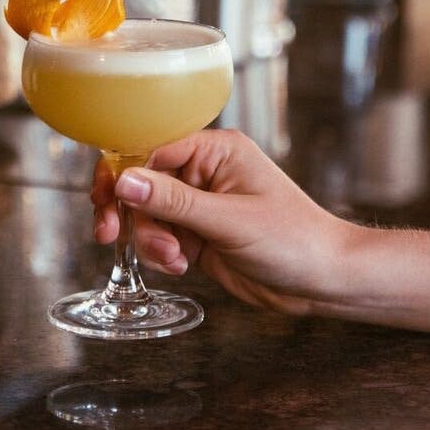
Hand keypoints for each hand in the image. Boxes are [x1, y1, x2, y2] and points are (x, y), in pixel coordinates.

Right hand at [91, 130, 360, 314]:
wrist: (323, 280)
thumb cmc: (295, 239)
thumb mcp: (229, 219)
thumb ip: (174, 201)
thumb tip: (125, 180)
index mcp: (216, 151)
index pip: (152, 148)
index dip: (123, 173)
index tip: (105, 200)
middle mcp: (204, 173)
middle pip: (142, 183)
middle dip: (132, 212)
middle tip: (109, 233)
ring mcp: (200, 206)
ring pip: (147, 215)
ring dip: (150, 239)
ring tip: (175, 258)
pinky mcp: (198, 235)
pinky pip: (160, 238)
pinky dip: (161, 253)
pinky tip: (182, 265)